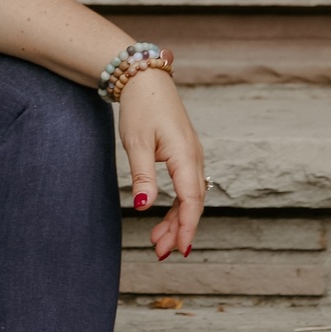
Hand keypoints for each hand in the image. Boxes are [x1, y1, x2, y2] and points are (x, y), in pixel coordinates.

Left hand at [117, 70, 204, 259]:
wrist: (145, 79)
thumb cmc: (140, 108)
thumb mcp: (136, 143)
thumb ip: (143, 176)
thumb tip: (144, 207)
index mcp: (185, 155)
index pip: (191, 200)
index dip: (187, 227)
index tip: (181, 250)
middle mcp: (194, 157)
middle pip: (192, 202)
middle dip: (179, 229)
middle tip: (160, 252)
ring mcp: (191, 156)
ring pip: (190, 196)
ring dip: (177, 219)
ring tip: (158, 241)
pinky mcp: (184, 154)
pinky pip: (186, 185)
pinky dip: (177, 204)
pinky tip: (165, 217)